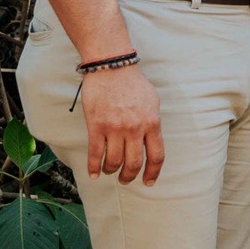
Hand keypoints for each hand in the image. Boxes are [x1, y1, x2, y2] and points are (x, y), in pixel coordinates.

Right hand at [80, 67, 164, 184]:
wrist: (112, 66)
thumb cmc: (133, 83)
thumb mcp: (152, 102)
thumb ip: (153, 123)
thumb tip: (151, 140)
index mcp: (152, 123)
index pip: (156, 156)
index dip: (153, 172)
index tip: (149, 182)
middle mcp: (135, 128)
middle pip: (134, 163)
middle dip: (129, 176)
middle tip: (125, 180)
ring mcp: (115, 128)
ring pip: (114, 161)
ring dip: (111, 170)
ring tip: (109, 171)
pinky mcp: (96, 126)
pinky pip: (95, 153)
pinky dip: (94, 167)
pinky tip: (93, 173)